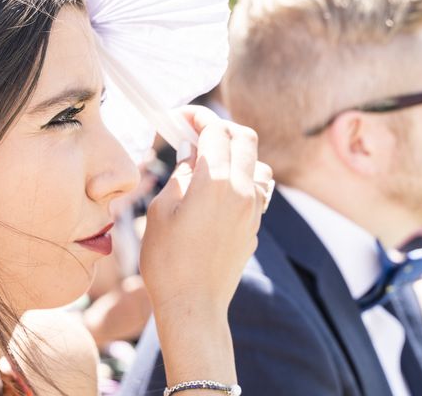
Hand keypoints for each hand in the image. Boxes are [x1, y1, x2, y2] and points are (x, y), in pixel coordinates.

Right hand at [139, 106, 271, 316]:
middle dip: (219, 126)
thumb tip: (190, 153)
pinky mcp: (255, 225)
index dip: (196, 116)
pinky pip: (259, 187)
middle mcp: (242, 189)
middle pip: (244, 137)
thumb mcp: (161, 210)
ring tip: (210, 160)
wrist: (193, 305)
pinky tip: (224, 187)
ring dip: (236, 151)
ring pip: (258, 161)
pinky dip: (244, 175)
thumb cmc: (167, 260)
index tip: (179, 116)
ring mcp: (254, 209)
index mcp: (215, 181)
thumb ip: (180, 174)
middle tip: (194, 131)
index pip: (214, 130)